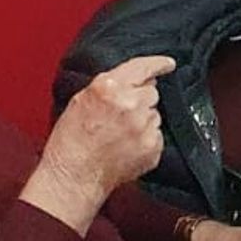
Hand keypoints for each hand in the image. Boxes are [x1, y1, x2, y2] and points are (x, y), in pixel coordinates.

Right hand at [21, 55, 175, 233]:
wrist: (74, 176)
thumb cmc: (72, 141)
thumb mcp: (81, 100)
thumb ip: (111, 85)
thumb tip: (138, 80)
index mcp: (109, 88)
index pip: (143, 68)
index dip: (158, 64)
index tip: (168, 64)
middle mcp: (130, 104)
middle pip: (152, 92)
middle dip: (140, 100)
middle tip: (122, 115)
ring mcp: (143, 126)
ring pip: (154, 114)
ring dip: (142, 121)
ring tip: (120, 135)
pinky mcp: (152, 146)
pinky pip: (157, 135)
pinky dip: (146, 140)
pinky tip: (126, 147)